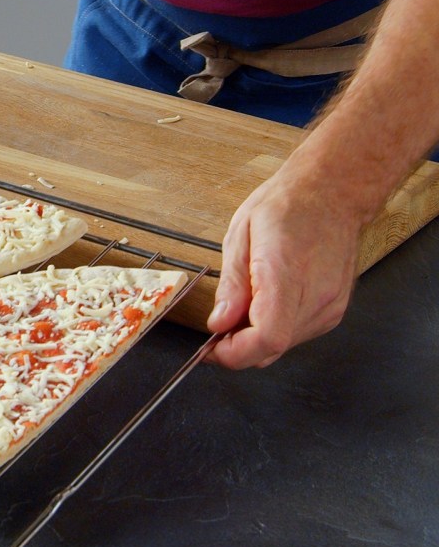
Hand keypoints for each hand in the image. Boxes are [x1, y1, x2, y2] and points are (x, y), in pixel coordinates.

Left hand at [204, 167, 365, 368]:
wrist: (333, 193)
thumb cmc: (288, 206)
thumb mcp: (241, 235)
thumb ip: (231, 285)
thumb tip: (219, 323)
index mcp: (287, 273)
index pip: (266, 338)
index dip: (234, 353)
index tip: (211, 349)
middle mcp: (315, 296)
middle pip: (271, 349)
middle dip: (237, 347)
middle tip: (219, 326)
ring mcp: (330, 307)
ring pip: (281, 347)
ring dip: (254, 338)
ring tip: (244, 304)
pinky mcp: (334, 311)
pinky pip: (295, 336)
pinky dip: (273, 329)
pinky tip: (266, 303)